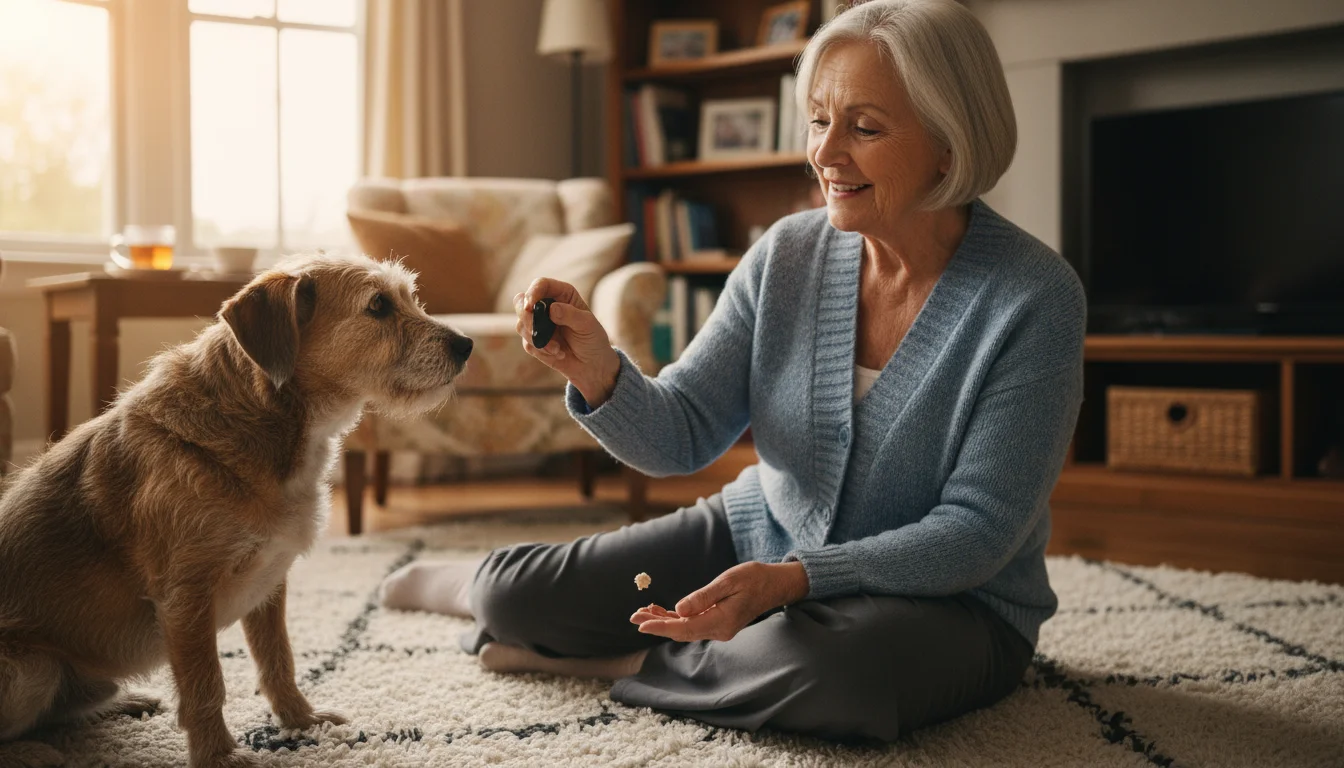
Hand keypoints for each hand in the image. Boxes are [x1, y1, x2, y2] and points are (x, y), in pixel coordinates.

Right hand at [514, 277, 621, 405]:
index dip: (532, 292)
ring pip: (521, 324)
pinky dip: (541, 350)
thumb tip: (552, 309)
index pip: (541, 284)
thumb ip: (571, 315)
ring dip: (537, 339)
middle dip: (526, 317)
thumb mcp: (587, 325)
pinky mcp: (533, 340)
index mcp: (562, 294)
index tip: (530, 306)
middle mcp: (546, 305)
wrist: (591, 364)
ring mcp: (538, 323)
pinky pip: (527, 343)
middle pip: (522, 302)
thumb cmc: (592, 339)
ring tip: (557, 349)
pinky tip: (557, 353)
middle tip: (535, 330)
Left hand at [629, 561, 809, 642]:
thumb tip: (678, 610)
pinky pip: (693, 624)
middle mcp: (719, 630)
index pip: (683, 627)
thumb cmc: (753, 578)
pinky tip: (662, 612)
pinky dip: (676, 619)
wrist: (774, 584)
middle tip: (633, 617)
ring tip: (642, 613)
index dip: (660, 626)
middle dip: (657, 625)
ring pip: (685, 629)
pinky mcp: (718, 622)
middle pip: (681, 631)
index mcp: (721, 621)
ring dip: (664, 621)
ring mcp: (719, 628)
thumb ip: (703, 597)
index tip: (641, 624)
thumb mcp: (728, 582)